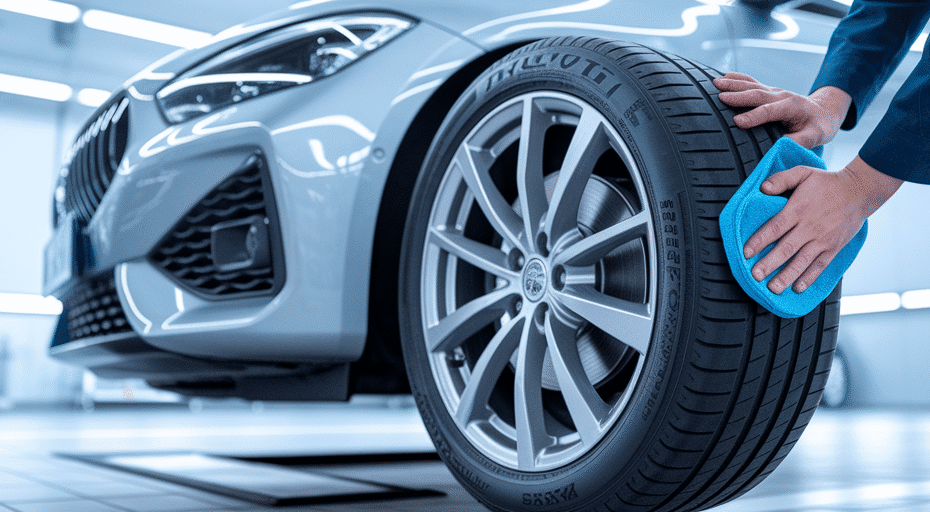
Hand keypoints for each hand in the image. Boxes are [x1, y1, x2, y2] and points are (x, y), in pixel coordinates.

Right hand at [712, 73, 851, 148]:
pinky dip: (737, 78)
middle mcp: (781, 96)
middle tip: (720, 97)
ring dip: (733, 84)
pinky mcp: (768, 91)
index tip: (737, 122)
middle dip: (738, 96)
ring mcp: (773, 92)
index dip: (753, 116)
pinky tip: (724, 76)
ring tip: (715, 83)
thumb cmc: (818, 126)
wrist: (824, 111)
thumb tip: (778, 147)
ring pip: (752, 86)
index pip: (769, 111)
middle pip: (757, 94)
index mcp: (791, 107)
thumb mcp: (814, 137)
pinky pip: (751, 82)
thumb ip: (797, 142)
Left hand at [745, 156, 902, 293]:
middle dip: (769, 264)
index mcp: (798, 209)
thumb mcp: (803, 173)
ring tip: (773, 288)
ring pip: (802, 262)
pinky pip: (820, 266)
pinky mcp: (833, 248)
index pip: (775, 228)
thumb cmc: (828, 183)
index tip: (746, 252)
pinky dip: (809, 278)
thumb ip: (781, 179)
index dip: (759, 241)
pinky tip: (797, 288)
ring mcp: (823, 240)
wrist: (860, 191)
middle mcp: (810, 227)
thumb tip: (763, 188)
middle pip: (786, 248)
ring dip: (786, 276)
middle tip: (755, 276)